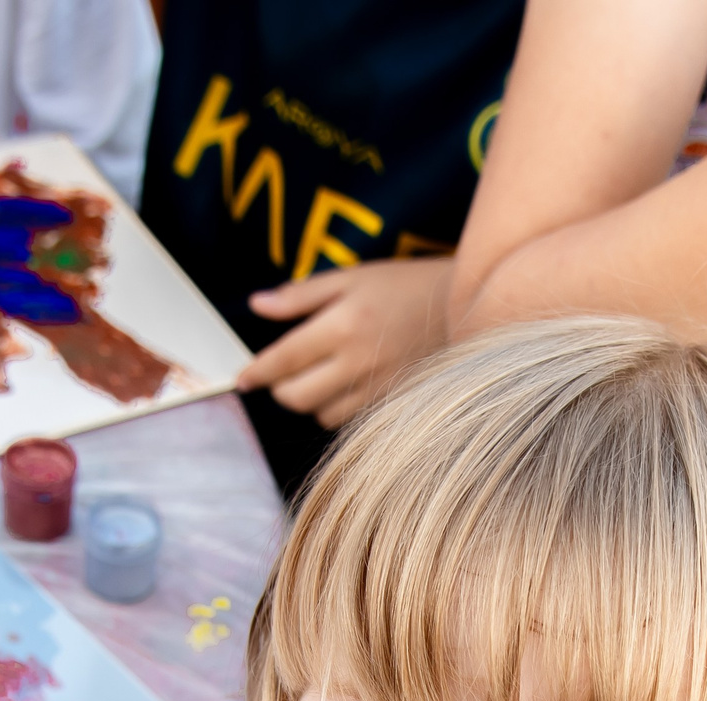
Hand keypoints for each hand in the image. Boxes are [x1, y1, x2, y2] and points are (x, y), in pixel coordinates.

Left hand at [237, 258, 453, 427]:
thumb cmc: (403, 285)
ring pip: (319, 414)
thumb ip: (301, 295)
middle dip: (279, 387)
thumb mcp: (351, 276)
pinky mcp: (391, 402)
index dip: (256, 372)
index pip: (284, 359)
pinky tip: (341, 385)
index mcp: (343, 325)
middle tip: (283, 371)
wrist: (464, 307)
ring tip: (316, 375)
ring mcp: (377, 387)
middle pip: (296, 397)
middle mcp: (358, 362)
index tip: (241, 379)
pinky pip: (347, 418)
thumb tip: (257, 305)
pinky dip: (334, 407)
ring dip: (307, 399)